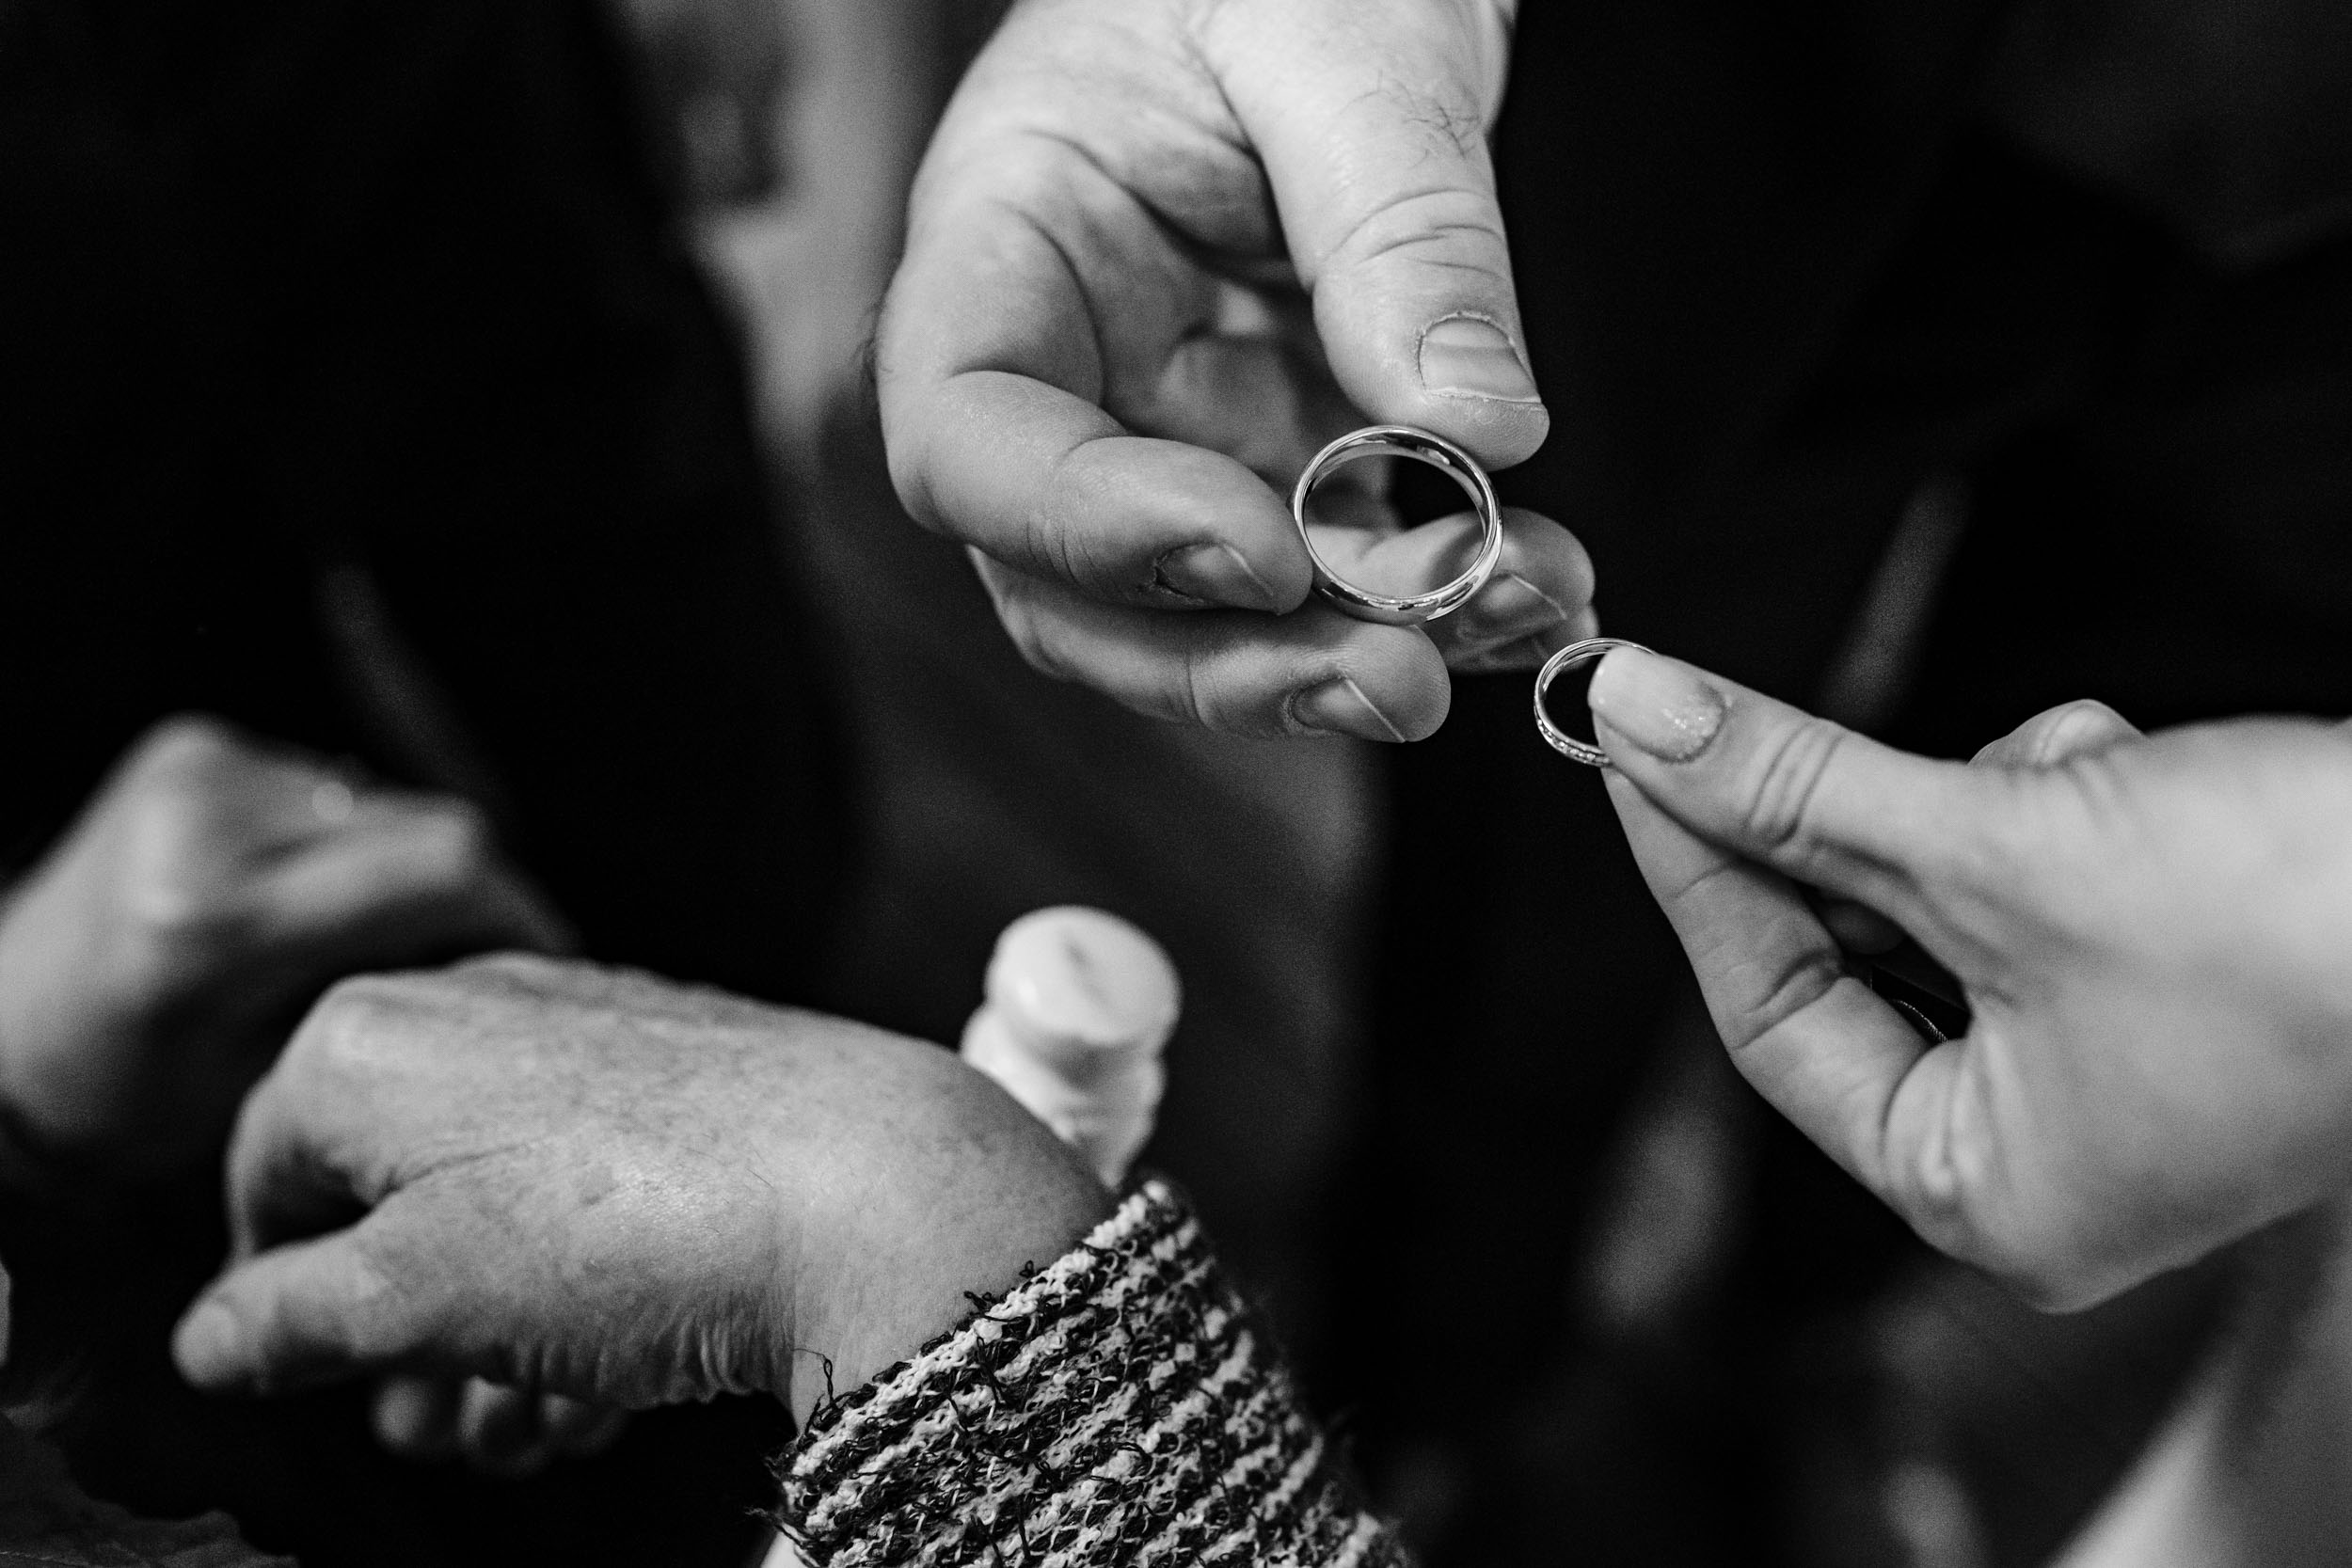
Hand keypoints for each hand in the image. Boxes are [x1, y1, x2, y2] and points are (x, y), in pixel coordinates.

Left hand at [0, 717, 568, 1173]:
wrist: (6, 1032)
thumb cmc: (127, 1095)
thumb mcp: (269, 1085)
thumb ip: (387, 1012)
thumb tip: (512, 966)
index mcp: (214, 924)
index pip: (439, 865)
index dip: (515, 911)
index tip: (542, 968)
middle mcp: (206, 819)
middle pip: (427, 826)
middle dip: (466, 899)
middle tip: (463, 971)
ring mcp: (201, 768)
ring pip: (389, 806)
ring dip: (405, 871)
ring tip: (373, 944)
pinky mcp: (199, 748)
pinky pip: (335, 793)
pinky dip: (352, 847)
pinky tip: (320, 903)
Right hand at [170, 955, 1111, 1425]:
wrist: (868, 1182)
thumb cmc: (622, 1229)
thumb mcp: (414, 1299)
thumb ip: (287, 1318)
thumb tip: (208, 1338)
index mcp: (363, 1043)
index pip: (260, 1184)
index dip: (283, 1306)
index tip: (339, 1390)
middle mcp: (470, 1011)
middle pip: (388, 1210)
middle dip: (415, 1349)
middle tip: (462, 1433)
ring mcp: (588, 1034)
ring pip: (499, 1219)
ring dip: (506, 1346)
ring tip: (553, 1426)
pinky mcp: (688, 1070)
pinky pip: (593, 1194)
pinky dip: (593, 1293)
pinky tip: (624, 1379)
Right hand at [878, 0, 1594, 742]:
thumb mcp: (1345, 41)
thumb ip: (1398, 229)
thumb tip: (1478, 429)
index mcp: (1002, 248)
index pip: (966, 442)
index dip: (1088, 530)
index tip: (1261, 548)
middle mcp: (1070, 374)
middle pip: (1075, 590)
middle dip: (1234, 658)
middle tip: (1398, 678)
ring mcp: (1175, 434)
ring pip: (1209, 619)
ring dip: (1353, 655)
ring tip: (1517, 614)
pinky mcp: (1286, 462)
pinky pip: (1340, 580)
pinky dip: (1436, 609)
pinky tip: (1540, 593)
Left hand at [1586, 647, 2351, 1308]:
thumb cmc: (2306, 930)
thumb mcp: (1998, 842)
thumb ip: (1801, 783)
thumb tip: (1643, 719)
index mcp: (1983, 1188)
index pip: (1765, 1017)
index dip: (1691, 870)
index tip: (1630, 752)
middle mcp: (2041, 1152)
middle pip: (1849, 958)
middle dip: (1841, 830)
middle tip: (1742, 723)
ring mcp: (2111, 1070)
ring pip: (1944, 901)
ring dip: (1968, 807)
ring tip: (2061, 773)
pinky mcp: (2163, 981)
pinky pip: (2037, 880)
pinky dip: (2052, 805)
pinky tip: (2123, 775)